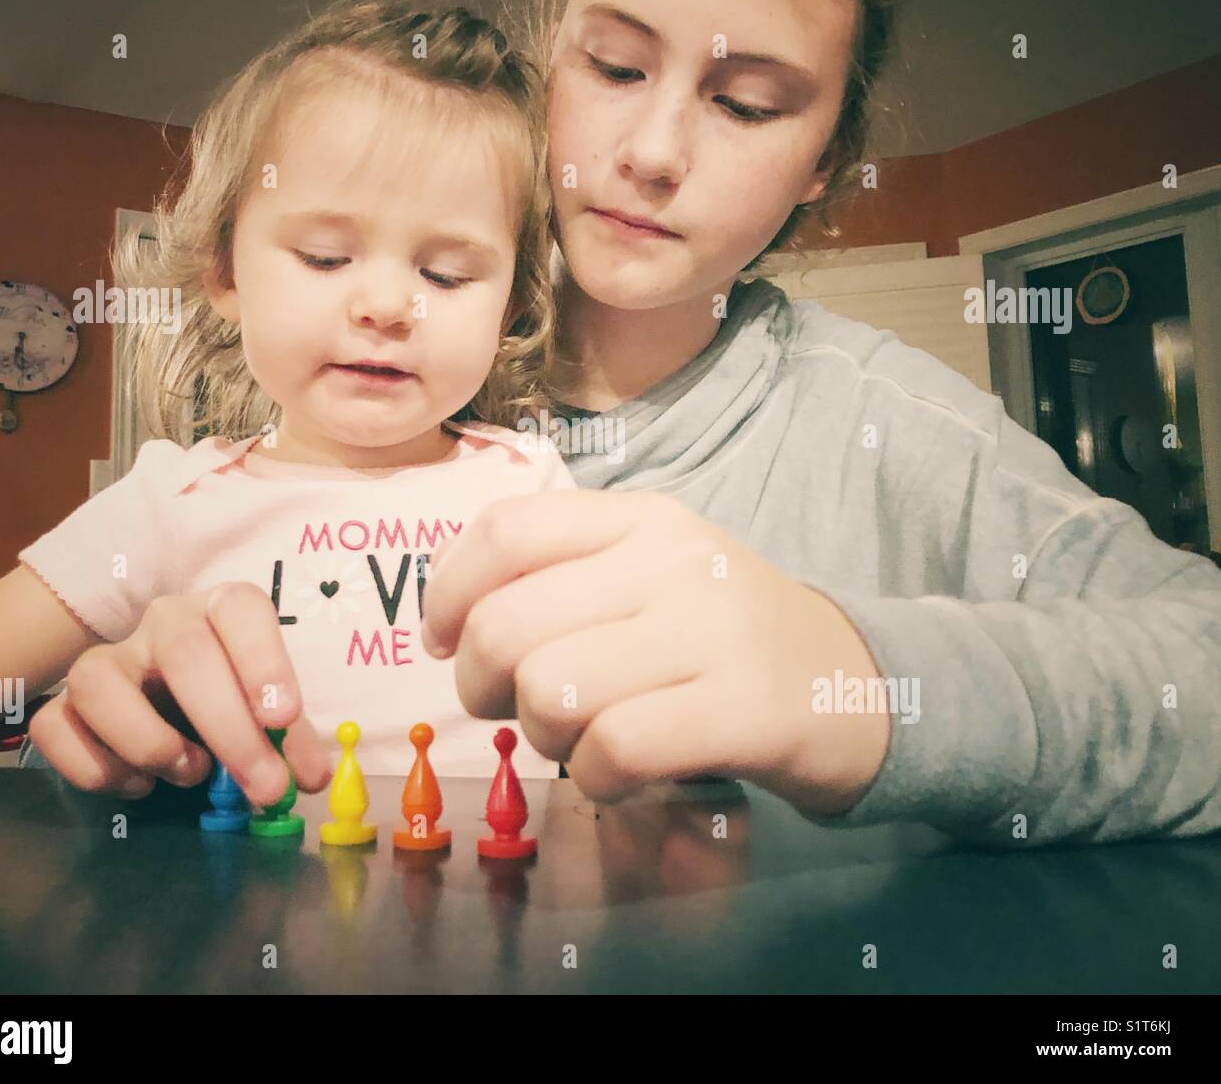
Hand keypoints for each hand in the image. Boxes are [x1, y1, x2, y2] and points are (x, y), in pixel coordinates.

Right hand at [28, 583, 329, 804]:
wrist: (172, 709)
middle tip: (264, 785)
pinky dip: (96, 769)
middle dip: (228, 726)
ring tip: (191, 772)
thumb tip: (308, 777)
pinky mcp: (63, 704)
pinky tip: (140, 784)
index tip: (284, 718)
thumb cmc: (232, 703)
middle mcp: (163, 623)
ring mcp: (108, 659)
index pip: (241, 608)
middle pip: (184, 653)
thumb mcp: (269, 716)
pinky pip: (54, 727)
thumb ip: (292, 742)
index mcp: (221, 611)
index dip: (264, 660)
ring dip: (148, 740)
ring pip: (96, 679)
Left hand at [422, 491, 890, 811]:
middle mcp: (672, 561)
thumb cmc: (722, 632)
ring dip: (544, 735)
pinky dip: (595, 777)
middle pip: (506, 625)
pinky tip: (620, 771)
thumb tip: (446, 618)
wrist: (855, 679)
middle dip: (481, 684)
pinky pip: (612, 750)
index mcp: (640, 517)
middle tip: (514, 705)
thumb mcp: (649, 573)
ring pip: (550, 691)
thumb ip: (557, 574)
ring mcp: (712, 631)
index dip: (445, 593)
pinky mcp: (743, 709)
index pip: (505, 531)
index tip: (440, 640)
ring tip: (582, 736)